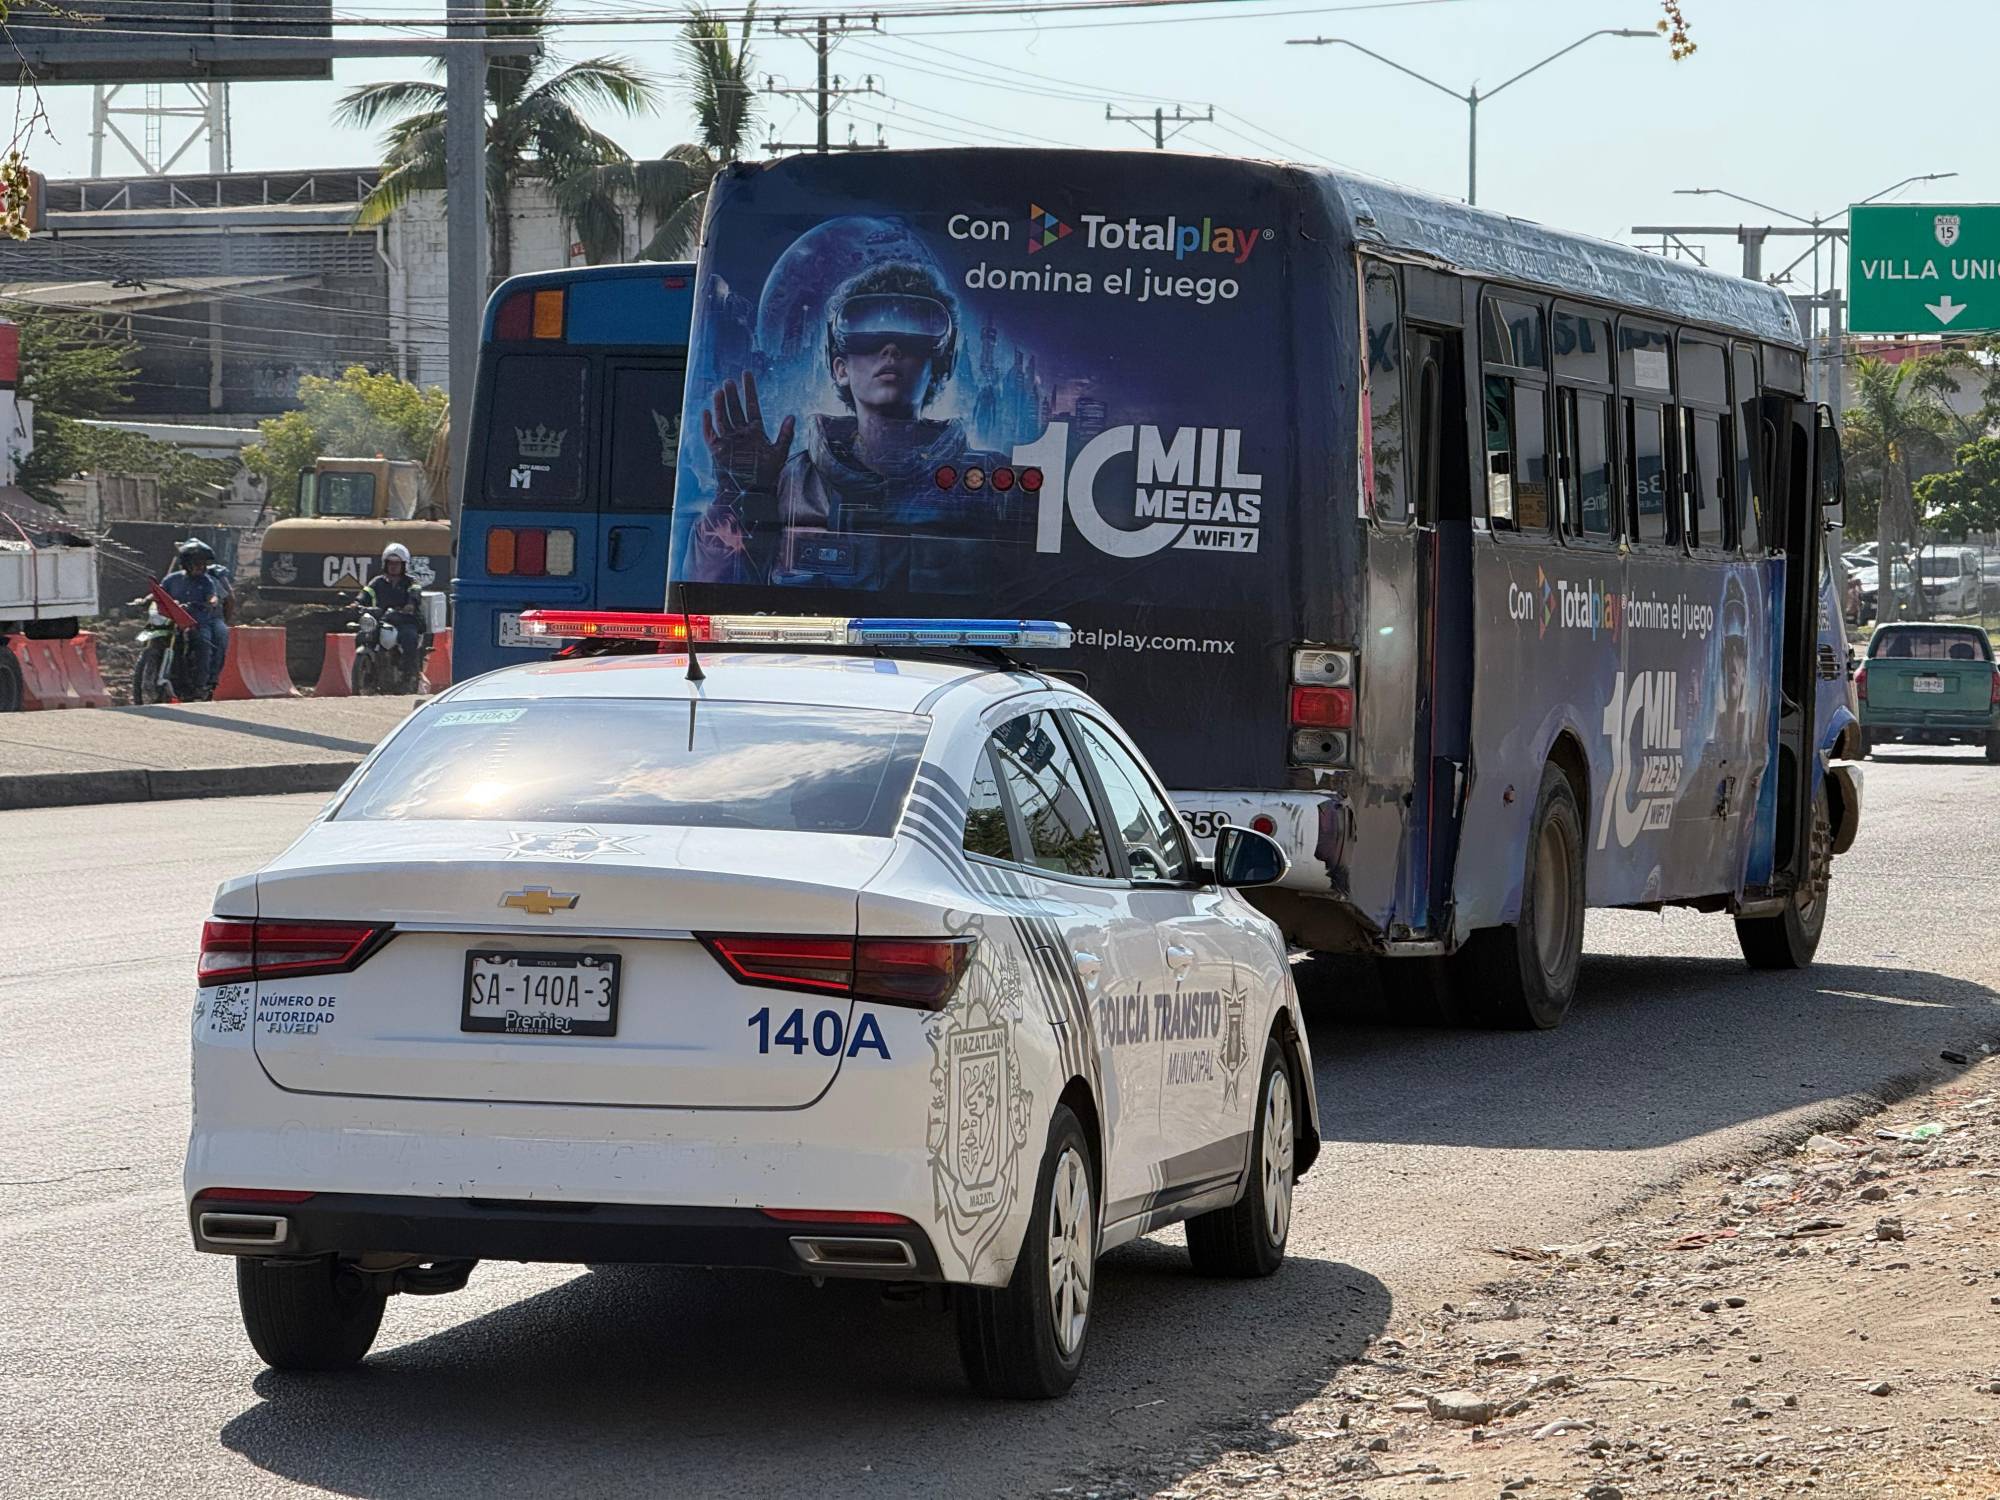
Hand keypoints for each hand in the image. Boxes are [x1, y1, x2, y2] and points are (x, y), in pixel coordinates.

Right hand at [701, 369, 794, 494]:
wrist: (752, 493)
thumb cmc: (767, 475)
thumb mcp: (780, 453)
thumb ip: (786, 435)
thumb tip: (793, 416)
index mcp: (755, 431)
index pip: (752, 405)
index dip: (750, 390)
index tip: (746, 374)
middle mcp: (741, 433)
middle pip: (735, 409)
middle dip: (733, 395)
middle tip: (730, 380)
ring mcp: (729, 440)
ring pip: (723, 418)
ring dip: (721, 404)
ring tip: (720, 390)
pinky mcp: (718, 450)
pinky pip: (710, 434)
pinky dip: (708, 424)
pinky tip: (706, 411)